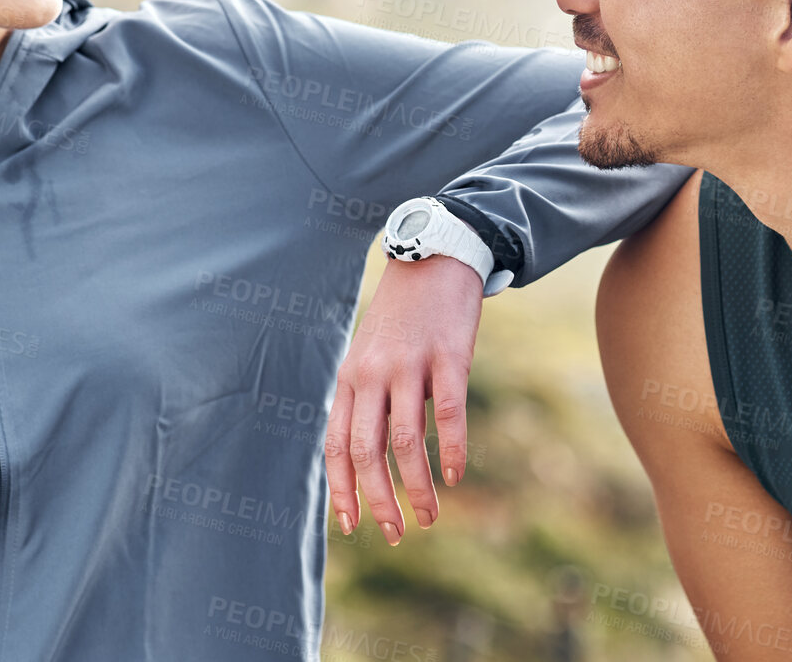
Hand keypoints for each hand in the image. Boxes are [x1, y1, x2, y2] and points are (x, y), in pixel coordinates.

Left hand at [325, 254, 483, 545]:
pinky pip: (448, 414)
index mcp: (350, 377)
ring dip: (417, 487)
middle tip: (395, 534)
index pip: (337, 445)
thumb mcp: (369, 354)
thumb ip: (366, 398)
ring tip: (430, 517)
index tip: (352, 526)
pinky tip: (455, 476)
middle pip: (367, 451)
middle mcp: (373, 374)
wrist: (434, 258)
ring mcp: (410, 365)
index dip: (343, 489)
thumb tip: (370, 457)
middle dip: (378, 500)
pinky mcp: (448, 357)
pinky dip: (450, 450)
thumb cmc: (403, 317)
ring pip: (406, 440)